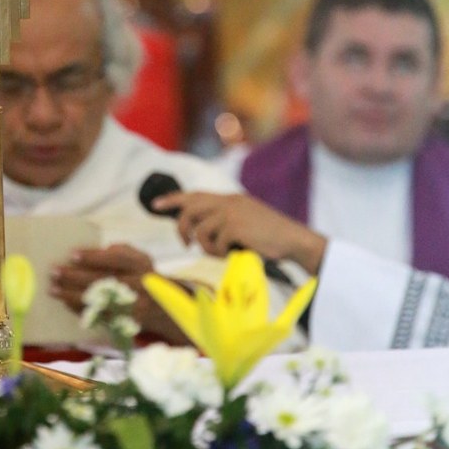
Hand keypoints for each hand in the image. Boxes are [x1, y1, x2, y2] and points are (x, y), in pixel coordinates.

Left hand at [49, 244, 187, 343]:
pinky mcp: (125, 324)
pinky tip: (65, 302)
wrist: (163, 308)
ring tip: (53, 289)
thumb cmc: (142, 275)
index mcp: (141, 266)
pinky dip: (79, 310)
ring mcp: (132, 308)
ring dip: (72, 296)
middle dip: (75, 277)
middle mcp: (138, 287)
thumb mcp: (140, 258)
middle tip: (54, 272)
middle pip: (102, 281)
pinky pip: (97, 317)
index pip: (115, 259)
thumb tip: (98, 251)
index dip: (93, 257)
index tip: (72, 254)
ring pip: (97, 302)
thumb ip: (122, 250)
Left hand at [152, 191, 326, 274]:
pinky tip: (233, 254)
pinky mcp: (235, 227)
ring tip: (221, 253)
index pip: (195, 195)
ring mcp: (231, 213)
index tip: (154, 204)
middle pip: (190, 209)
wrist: (293, 240)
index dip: (172, 199)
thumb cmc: (270, 236)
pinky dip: (221, 253)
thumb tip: (198, 232)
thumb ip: (225, 220)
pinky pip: (215, 244)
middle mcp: (228, 202)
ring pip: (201, 231)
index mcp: (229, 199)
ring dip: (207, 247)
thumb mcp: (246, 220)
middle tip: (185, 243)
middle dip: (181, 227)